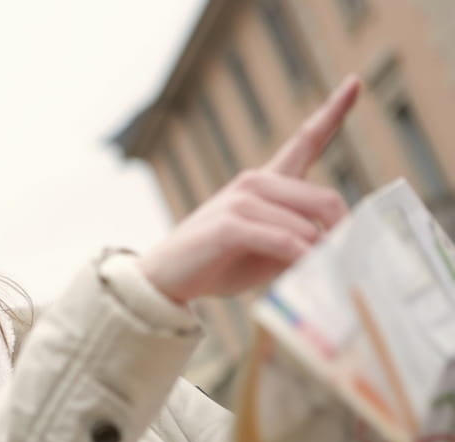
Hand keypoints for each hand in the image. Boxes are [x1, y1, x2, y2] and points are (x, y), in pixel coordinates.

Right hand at [138, 74, 360, 303]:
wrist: (166, 278)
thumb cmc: (219, 264)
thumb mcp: (268, 252)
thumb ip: (301, 242)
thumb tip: (339, 247)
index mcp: (266, 183)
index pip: (305, 141)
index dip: (333, 111)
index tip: (354, 83)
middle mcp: (255, 182)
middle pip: (325, 199)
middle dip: (342, 235)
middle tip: (347, 263)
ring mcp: (241, 199)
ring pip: (307, 226)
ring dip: (319, 257)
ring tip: (321, 278)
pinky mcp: (230, 224)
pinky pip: (285, 242)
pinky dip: (302, 260)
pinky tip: (307, 271)